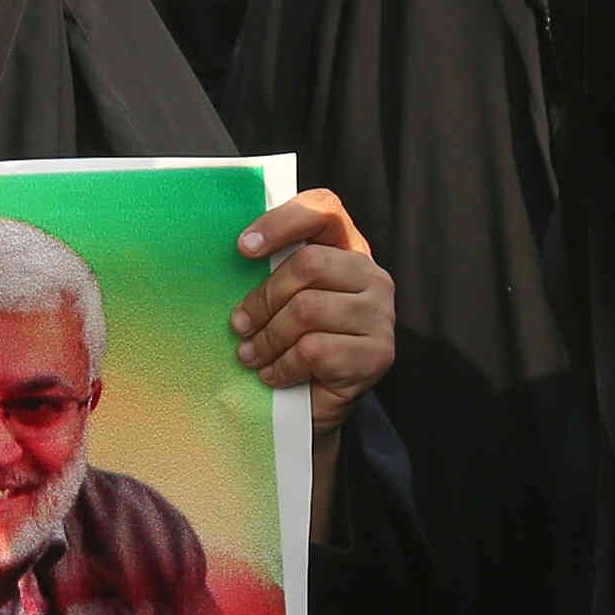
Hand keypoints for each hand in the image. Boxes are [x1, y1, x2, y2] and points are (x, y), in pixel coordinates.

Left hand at [234, 192, 393, 432]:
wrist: (315, 404)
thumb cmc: (293, 342)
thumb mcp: (282, 299)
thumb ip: (271, 270)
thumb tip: (234, 254)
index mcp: (349, 249)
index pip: (323, 210)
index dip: (281, 222)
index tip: (243, 248)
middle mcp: (372, 276)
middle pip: (308, 264)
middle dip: (263, 298)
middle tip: (239, 325)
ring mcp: (381, 315)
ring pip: (308, 310)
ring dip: (268, 338)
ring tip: (251, 355)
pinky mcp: (378, 354)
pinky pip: (315, 350)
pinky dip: (284, 366)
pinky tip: (274, 374)